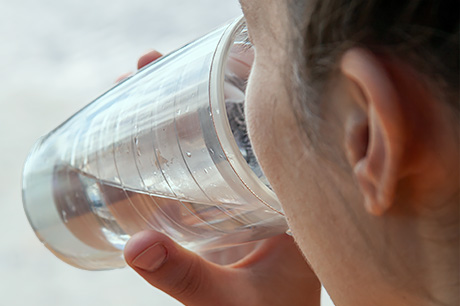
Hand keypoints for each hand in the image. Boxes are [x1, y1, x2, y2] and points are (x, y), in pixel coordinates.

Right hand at [121, 50, 320, 305]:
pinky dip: (169, 153)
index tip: (199, 60)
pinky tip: (140, 141)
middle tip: (147, 68)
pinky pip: (197, 172)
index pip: (268, 125)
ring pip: (211, 144)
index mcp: (289, 198)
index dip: (237, 85)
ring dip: (173, 115)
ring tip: (134, 88)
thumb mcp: (228, 302)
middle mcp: (270, 188)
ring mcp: (245, 198)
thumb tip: (133, 246)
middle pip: (231, 124)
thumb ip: (186, 276)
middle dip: (187, 92)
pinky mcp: (223, 214)